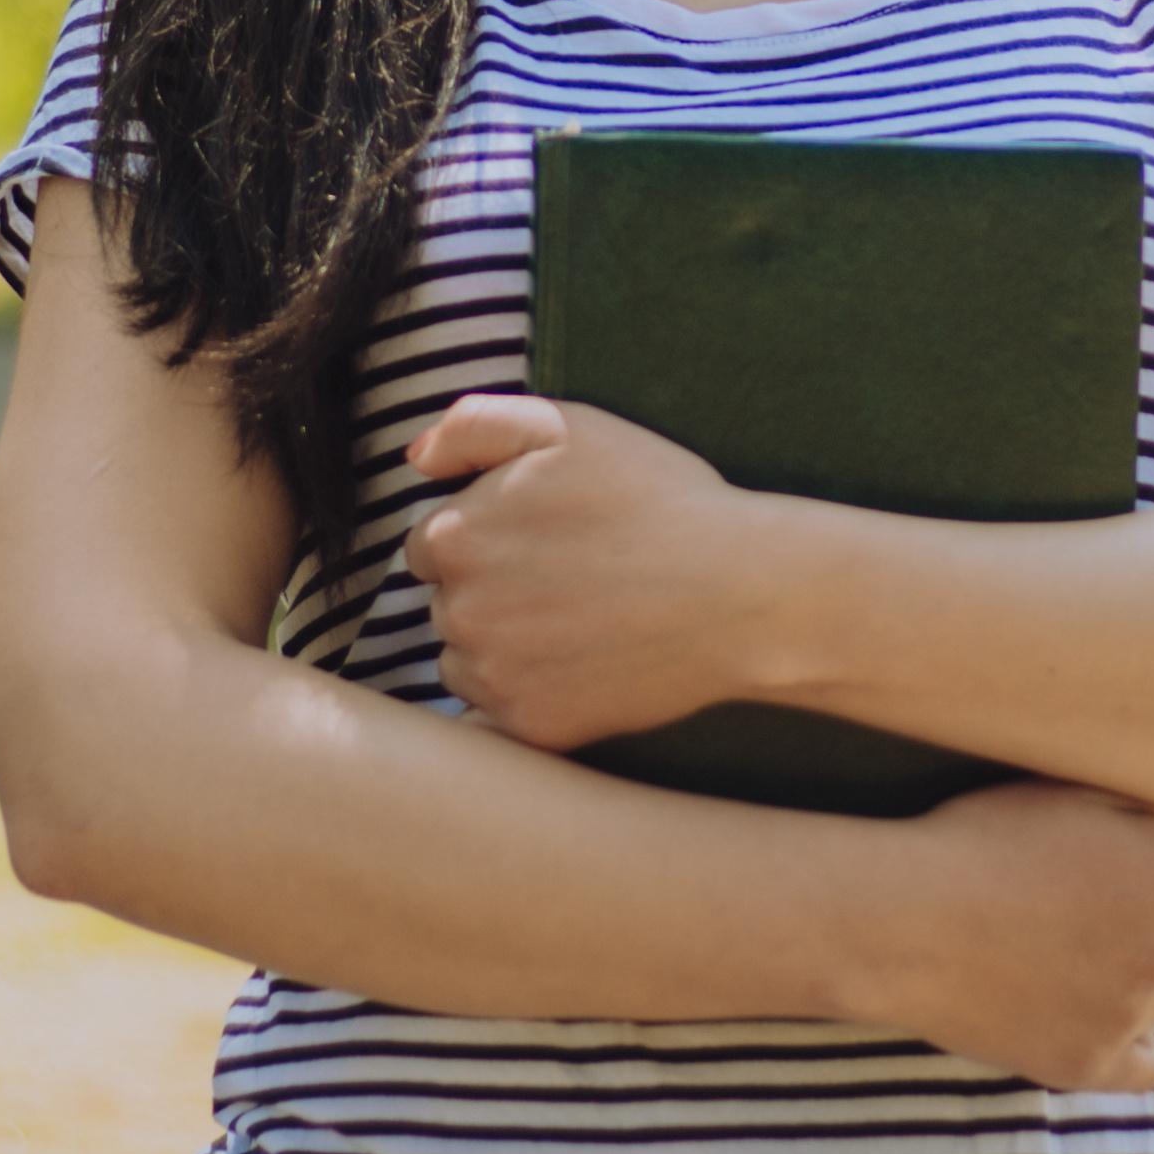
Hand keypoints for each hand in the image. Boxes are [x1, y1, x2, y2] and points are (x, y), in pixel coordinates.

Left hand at [402, 394, 796, 749]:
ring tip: (580, 624)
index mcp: (453, 536)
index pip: (430, 546)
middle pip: (448, 605)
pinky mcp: (529, 727)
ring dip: (504, 648)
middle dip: (491, 593)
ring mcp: (492, 676)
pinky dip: (531, 696)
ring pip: (468, 662)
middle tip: (569, 580)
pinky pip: (503, 715)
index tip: (540, 540)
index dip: (484, 539)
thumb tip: (415, 458)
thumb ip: (474, 426)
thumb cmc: (658, 500)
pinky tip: (582, 667)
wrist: (738, 591)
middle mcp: (457, 611)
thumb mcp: (568, 428)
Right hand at [858, 782, 1153, 1091]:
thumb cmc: (979, 840)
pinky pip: (1146, 1066)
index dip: (1138, 852)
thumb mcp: (1071, 786)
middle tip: (1065, 899)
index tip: (1089, 853)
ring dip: (1138, 972)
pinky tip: (1090, 1018)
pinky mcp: (1092, 1064)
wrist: (903, 921)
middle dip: (1138, 909)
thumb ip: (1153, 799)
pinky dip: (1128, 1045)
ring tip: (1070, 955)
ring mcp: (1133, 1012)